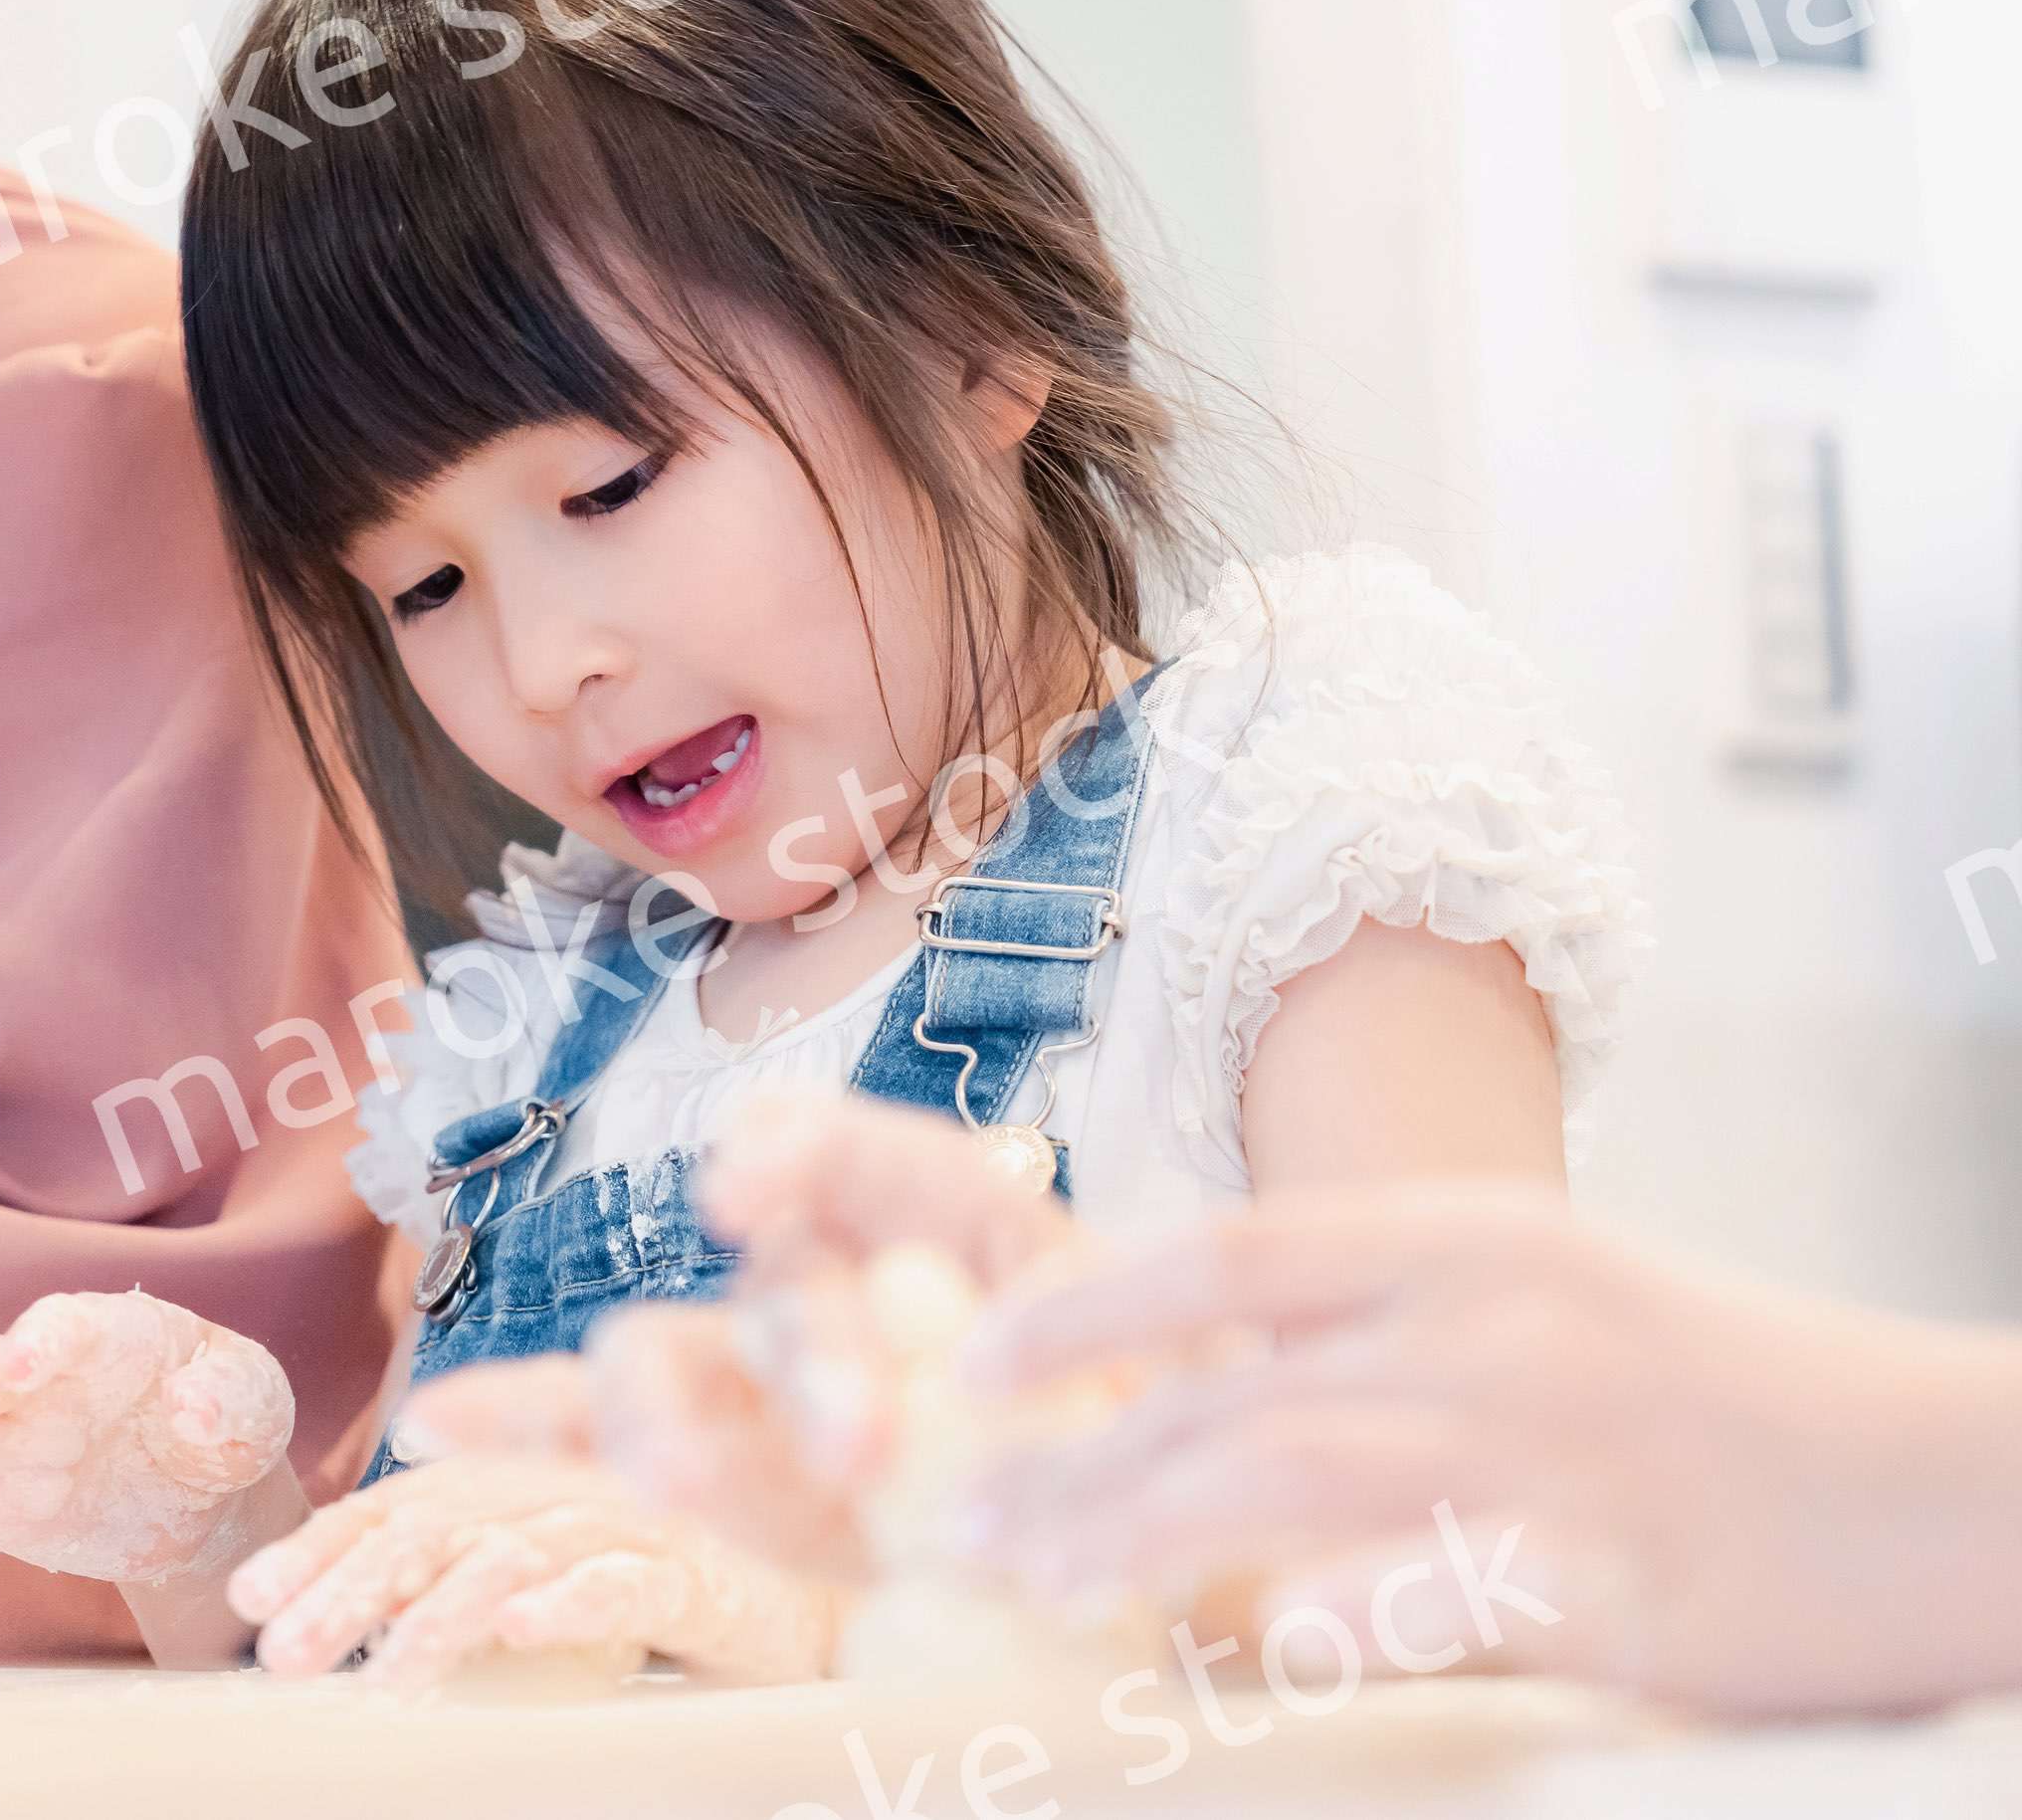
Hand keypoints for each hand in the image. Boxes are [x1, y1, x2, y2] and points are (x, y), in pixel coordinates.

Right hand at [0, 1290, 294, 1581]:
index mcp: (115, 1337)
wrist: (201, 1502)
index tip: (24, 1363)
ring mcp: (11, 1436)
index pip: (73, 1329)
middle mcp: (47, 1379)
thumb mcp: (256, 1407)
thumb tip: (192, 1408)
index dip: (46, 1339)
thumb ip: (233, 1401)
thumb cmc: (229, 1425)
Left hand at [222, 1455, 833, 1687]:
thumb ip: (459, 1558)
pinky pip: (628, 1584)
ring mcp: (628, 1526)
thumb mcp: (546, 1564)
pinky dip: (574, 1601)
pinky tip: (523, 1629)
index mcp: (514, 1481)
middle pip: (436, 1529)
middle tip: (283, 1653)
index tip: (247, 1602)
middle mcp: (558, 1488)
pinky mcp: (700, 1574)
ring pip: (518, 1559)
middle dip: (351, 1589)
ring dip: (442, 1620)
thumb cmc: (670, 1569)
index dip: (320, 1548)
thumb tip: (344, 1580)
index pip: (397, 1508)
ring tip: (383, 1681)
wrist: (820, 1583)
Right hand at [398, 1094, 1092, 1581]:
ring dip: (662, 1416)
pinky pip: (613, 1442)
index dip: (793, 1152)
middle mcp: (836, 1284)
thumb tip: (980, 1352)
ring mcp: (764, 1381)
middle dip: (809, 1356)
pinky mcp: (729, 1475)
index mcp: (944, 1224)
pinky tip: (437, 1420)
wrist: (1144, 1546)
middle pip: (782, 1287)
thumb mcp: (1143, 1356)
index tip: (742, 1194)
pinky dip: (523, 1427)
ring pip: (670, 1364)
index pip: (850, 1151)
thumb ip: (1062, 1339)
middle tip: (864, 1445)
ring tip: (671, 1472)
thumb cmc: (1145, 1423)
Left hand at [953, 1188, 2021, 1715]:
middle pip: (1229, 1388)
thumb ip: (1391, 1330)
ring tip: (1039, 1586)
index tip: (980, 1367)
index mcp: (1476, 1247)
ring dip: (1143, 1535)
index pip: (1230, 1252)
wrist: (1955, 1478)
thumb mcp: (1552, 1310)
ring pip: (1291, 1476)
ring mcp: (1554, 1449)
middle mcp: (1494, 1328)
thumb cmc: (1736, 1401)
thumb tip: (1214, 1377)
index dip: (1088, 1307)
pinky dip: (1356, 1607)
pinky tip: (1269, 1640)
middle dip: (1077, 1463)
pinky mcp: (1623, 1576)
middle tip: (964, 1524)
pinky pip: (1457, 1589)